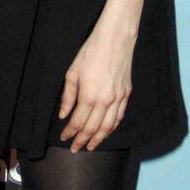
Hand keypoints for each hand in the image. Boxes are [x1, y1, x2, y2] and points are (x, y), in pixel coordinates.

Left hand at [58, 20, 134, 151]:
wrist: (115, 40)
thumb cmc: (91, 53)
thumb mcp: (72, 73)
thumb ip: (68, 97)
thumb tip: (63, 115)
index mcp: (89, 96)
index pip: (78, 122)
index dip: (70, 133)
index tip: (64, 138)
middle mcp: (105, 102)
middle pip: (93, 129)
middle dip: (83, 141)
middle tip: (75, 149)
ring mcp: (118, 99)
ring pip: (108, 127)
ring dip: (98, 139)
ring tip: (91, 146)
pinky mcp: (126, 94)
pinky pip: (119, 117)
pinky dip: (112, 128)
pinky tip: (106, 132)